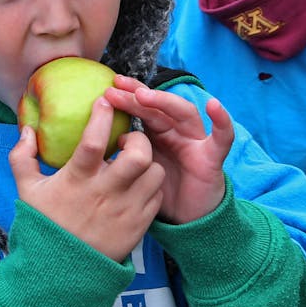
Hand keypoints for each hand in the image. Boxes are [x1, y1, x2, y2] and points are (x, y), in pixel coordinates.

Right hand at [8, 96, 163, 261]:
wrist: (60, 273)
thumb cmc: (44, 226)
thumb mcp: (26, 189)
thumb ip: (22, 156)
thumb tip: (28, 129)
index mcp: (77, 180)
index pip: (94, 140)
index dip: (102, 116)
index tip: (104, 102)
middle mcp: (105, 193)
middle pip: (138, 156)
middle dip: (138, 139)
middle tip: (127, 141)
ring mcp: (125, 211)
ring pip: (154, 174)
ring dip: (147, 163)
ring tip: (134, 164)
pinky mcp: (138, 227)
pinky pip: (157, 197)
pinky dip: (151, 186)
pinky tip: (136, 186)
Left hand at [103, 76, 232, 224]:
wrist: (187, 219)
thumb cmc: (157, 192)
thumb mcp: (133, 170)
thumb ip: (117, 154)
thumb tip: (82, 144)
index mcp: (157, 133)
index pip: (142, 108)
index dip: (127, 96)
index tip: (107, 89)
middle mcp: (176, 131)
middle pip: (159, 107)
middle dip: (139, 95)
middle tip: (116, 87)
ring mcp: (195, 141)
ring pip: (184, 113)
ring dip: (165, 102)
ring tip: (145, 96)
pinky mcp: (212, 158)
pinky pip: (222, 137)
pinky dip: (221, 120)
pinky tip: (213, 105)